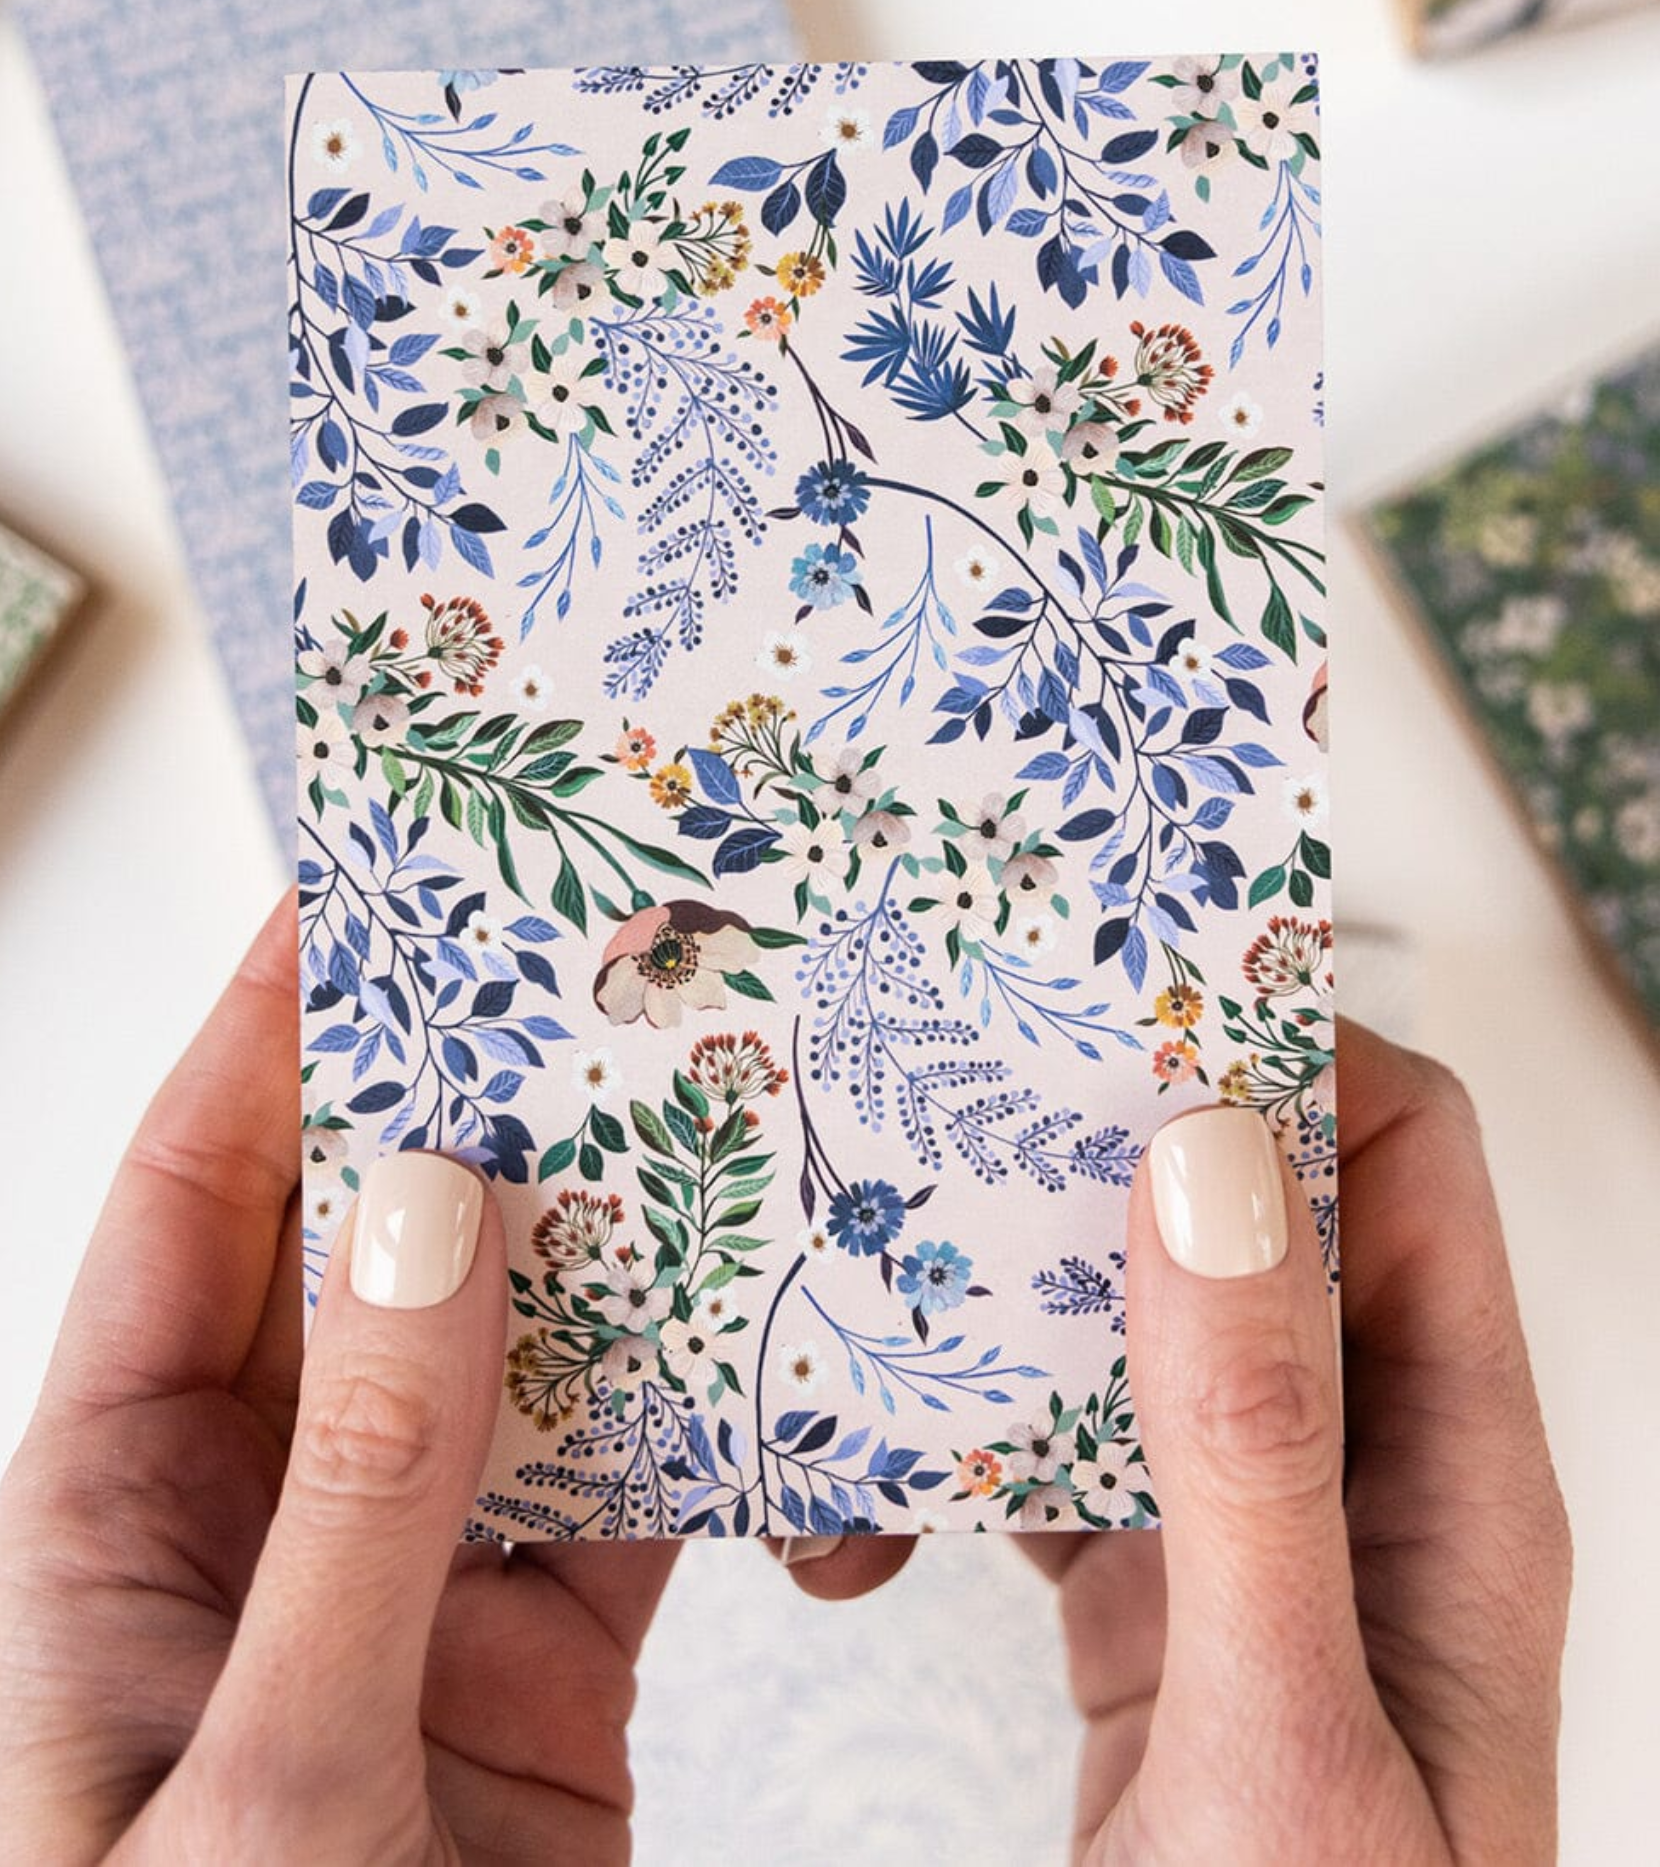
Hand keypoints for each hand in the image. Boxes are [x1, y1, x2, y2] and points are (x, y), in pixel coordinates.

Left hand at [0, 896, 675, 1865]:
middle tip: (580, 976)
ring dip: (599, 1249)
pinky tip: (762, 1335)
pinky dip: (689, 1414)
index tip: (358, 900)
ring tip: (696, 1110)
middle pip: (367, 1256)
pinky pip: (615, 1493)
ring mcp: (407, 1587)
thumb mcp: (263, 1774)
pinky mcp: (531, 1669)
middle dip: (467, 1111)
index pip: (189, 1216)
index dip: (266, 1045)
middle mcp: (260, 1525)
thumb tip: (422, 1216)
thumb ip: (357, 1495)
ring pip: (511, 1358)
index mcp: (116, 1524)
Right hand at [782, 1023, 1570, 1863]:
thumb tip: (1209, 1159)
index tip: (1110, 992)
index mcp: (1450, 1475)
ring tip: (869, 1277)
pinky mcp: (1156, 1607)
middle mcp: (1359, 1475)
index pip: (1399, 1160)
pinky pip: (1058, 1460)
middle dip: (1100, 1147)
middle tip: (945, 1095)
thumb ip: (1251, 1449)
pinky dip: (961, 1446)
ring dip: (1005, 1303)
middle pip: (1246, 1217)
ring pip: (1132, 1330)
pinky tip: (854, 1496)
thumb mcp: (1289, 1733)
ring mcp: (1252, 1539)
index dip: (1282, 1046)